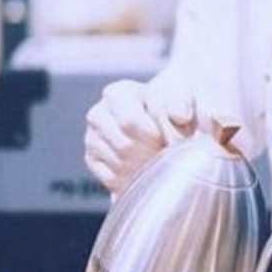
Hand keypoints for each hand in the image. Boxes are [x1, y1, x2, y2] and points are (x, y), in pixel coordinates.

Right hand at [84, 78, 195, 194]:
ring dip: (142, 167)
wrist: (159, 125)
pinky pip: (112, 178)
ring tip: (155, 159)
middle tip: (163, 152)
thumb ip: (180, 103)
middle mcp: (98, 113)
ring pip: (119, 163)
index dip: (154, 136)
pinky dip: (131, 179)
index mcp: (116, 93)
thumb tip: (180, 115)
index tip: (168, 139)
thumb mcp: (178, 99)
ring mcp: (91, 137)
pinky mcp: (91, 159)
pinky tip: (142, 169)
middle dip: (149, 153)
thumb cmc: (168, 111)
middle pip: (124, 145)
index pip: (130, 122)